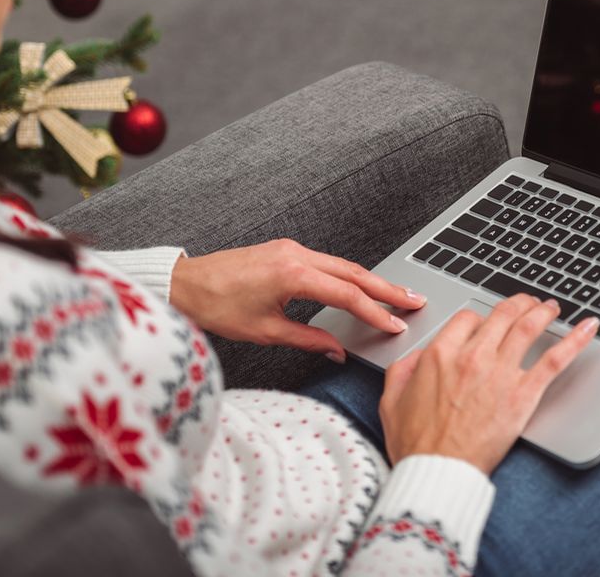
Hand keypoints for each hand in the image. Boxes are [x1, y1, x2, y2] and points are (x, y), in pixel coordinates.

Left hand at [168, 239, 425, 360]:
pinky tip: (363, 286)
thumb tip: (337, 351)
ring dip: (371, 281)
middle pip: (354, 272)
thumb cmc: (216, 307)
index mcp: (293, 274)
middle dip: (387, 289)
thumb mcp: (265, 332)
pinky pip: (327, 262)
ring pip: (343, 265)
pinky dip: (350, 275)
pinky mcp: (285, 251)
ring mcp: (291, 249)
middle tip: (415, 300)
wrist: (184, 284)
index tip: (397, 325)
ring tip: (397, 295)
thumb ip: (308, 340)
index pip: (347, 295)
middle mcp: (296, 255)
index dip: (376, 312)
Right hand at [378, 294, 598, 475]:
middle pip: (502, 314)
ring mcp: (501, 373)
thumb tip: (419, 356)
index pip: (468, 318)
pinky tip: (589, 327)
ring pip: (528, 326)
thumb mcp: (392, 398)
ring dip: (543, 310)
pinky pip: (555, 358)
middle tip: (527, 303)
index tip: (487, 324)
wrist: (438, 471)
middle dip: (517, 303)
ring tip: (551, 307)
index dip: (480, 318)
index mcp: (441, 354)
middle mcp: (473, 356)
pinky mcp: (524, 394)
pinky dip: (575, 338)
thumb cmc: (416, 442)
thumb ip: (405, 368)